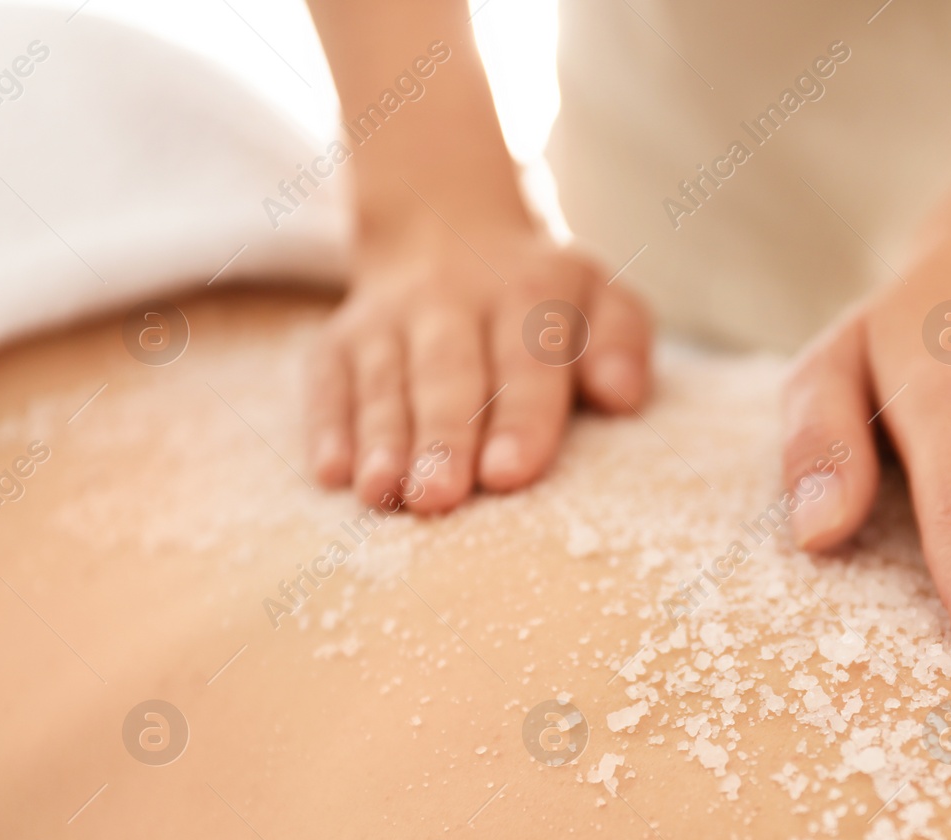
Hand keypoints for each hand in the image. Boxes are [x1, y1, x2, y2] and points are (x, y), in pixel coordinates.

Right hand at [306, 217, 651, 512]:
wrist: (446, 231)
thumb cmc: (545, 302)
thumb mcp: (601, 300)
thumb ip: (621, 344)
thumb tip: (623, 396)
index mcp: (530, 291)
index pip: (527, 359)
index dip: (518, 417)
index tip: (509, 474)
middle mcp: (451, 298)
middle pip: (447, 373)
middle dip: (442, 437)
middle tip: (440, 497)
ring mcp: (387, 319)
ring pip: (384, 381)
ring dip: (382, 440)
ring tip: (383, 494)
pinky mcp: (338, 342)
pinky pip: (328, 382)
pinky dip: (327, 426)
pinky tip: (332, 474)